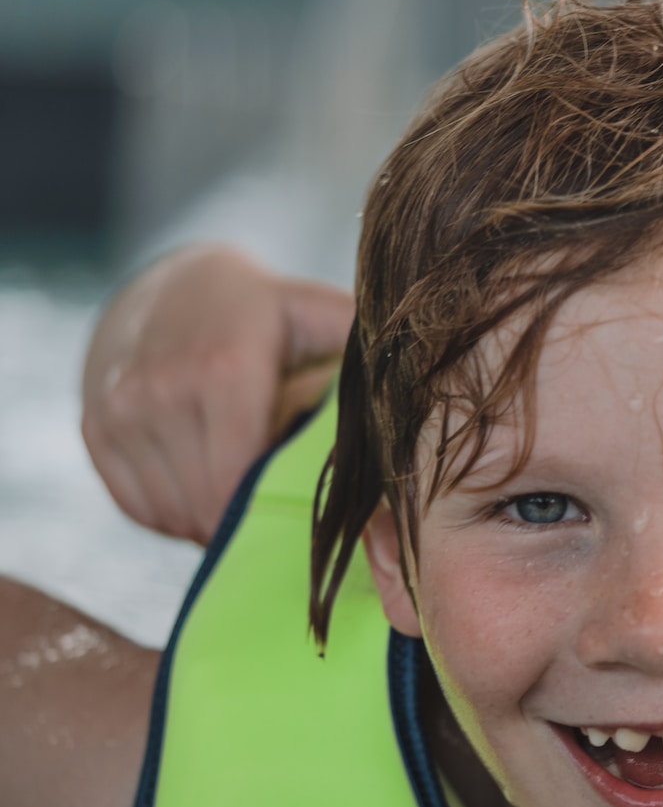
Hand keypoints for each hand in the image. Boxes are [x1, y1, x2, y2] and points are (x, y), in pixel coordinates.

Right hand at [80, 246, 352, 543]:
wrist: (171, 284)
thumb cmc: (267, 309)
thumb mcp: (319, 314)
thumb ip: (362, 353)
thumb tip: (423, 402)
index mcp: (223, 368)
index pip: (237, 479)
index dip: (270, 510)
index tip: (302, 513)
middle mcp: (158, 390)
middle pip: (203, 502)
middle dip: (245, 522)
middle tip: (281, 516)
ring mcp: (119, 412)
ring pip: (169, 512)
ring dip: (209, 521)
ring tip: (246, 498)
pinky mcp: (94, 430)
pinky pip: (136, 507)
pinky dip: (172, 515)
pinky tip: (205, 489)